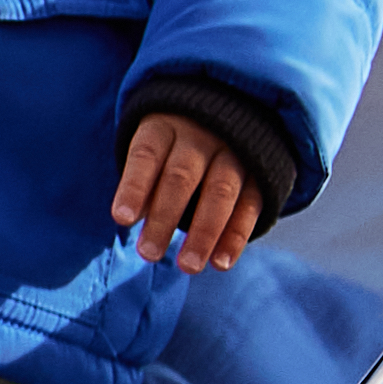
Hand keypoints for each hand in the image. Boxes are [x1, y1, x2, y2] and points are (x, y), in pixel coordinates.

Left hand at [113, 111, 267, 273]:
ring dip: (204, 233)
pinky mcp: (260, 172)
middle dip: (164, 217)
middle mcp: (200, 135)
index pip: (146, 155)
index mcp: (165, 127)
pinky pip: (249, 205)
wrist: (233, 117)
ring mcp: (233, 152)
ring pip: (219, 192)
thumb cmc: (174, 146)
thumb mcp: (153, 150)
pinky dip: (235, 237)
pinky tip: (220, 263)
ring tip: (188, 266)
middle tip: (148, 254)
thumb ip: (143, 182)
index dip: (134, 187)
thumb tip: (130, 217)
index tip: (122, 219)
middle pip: (180, 177)